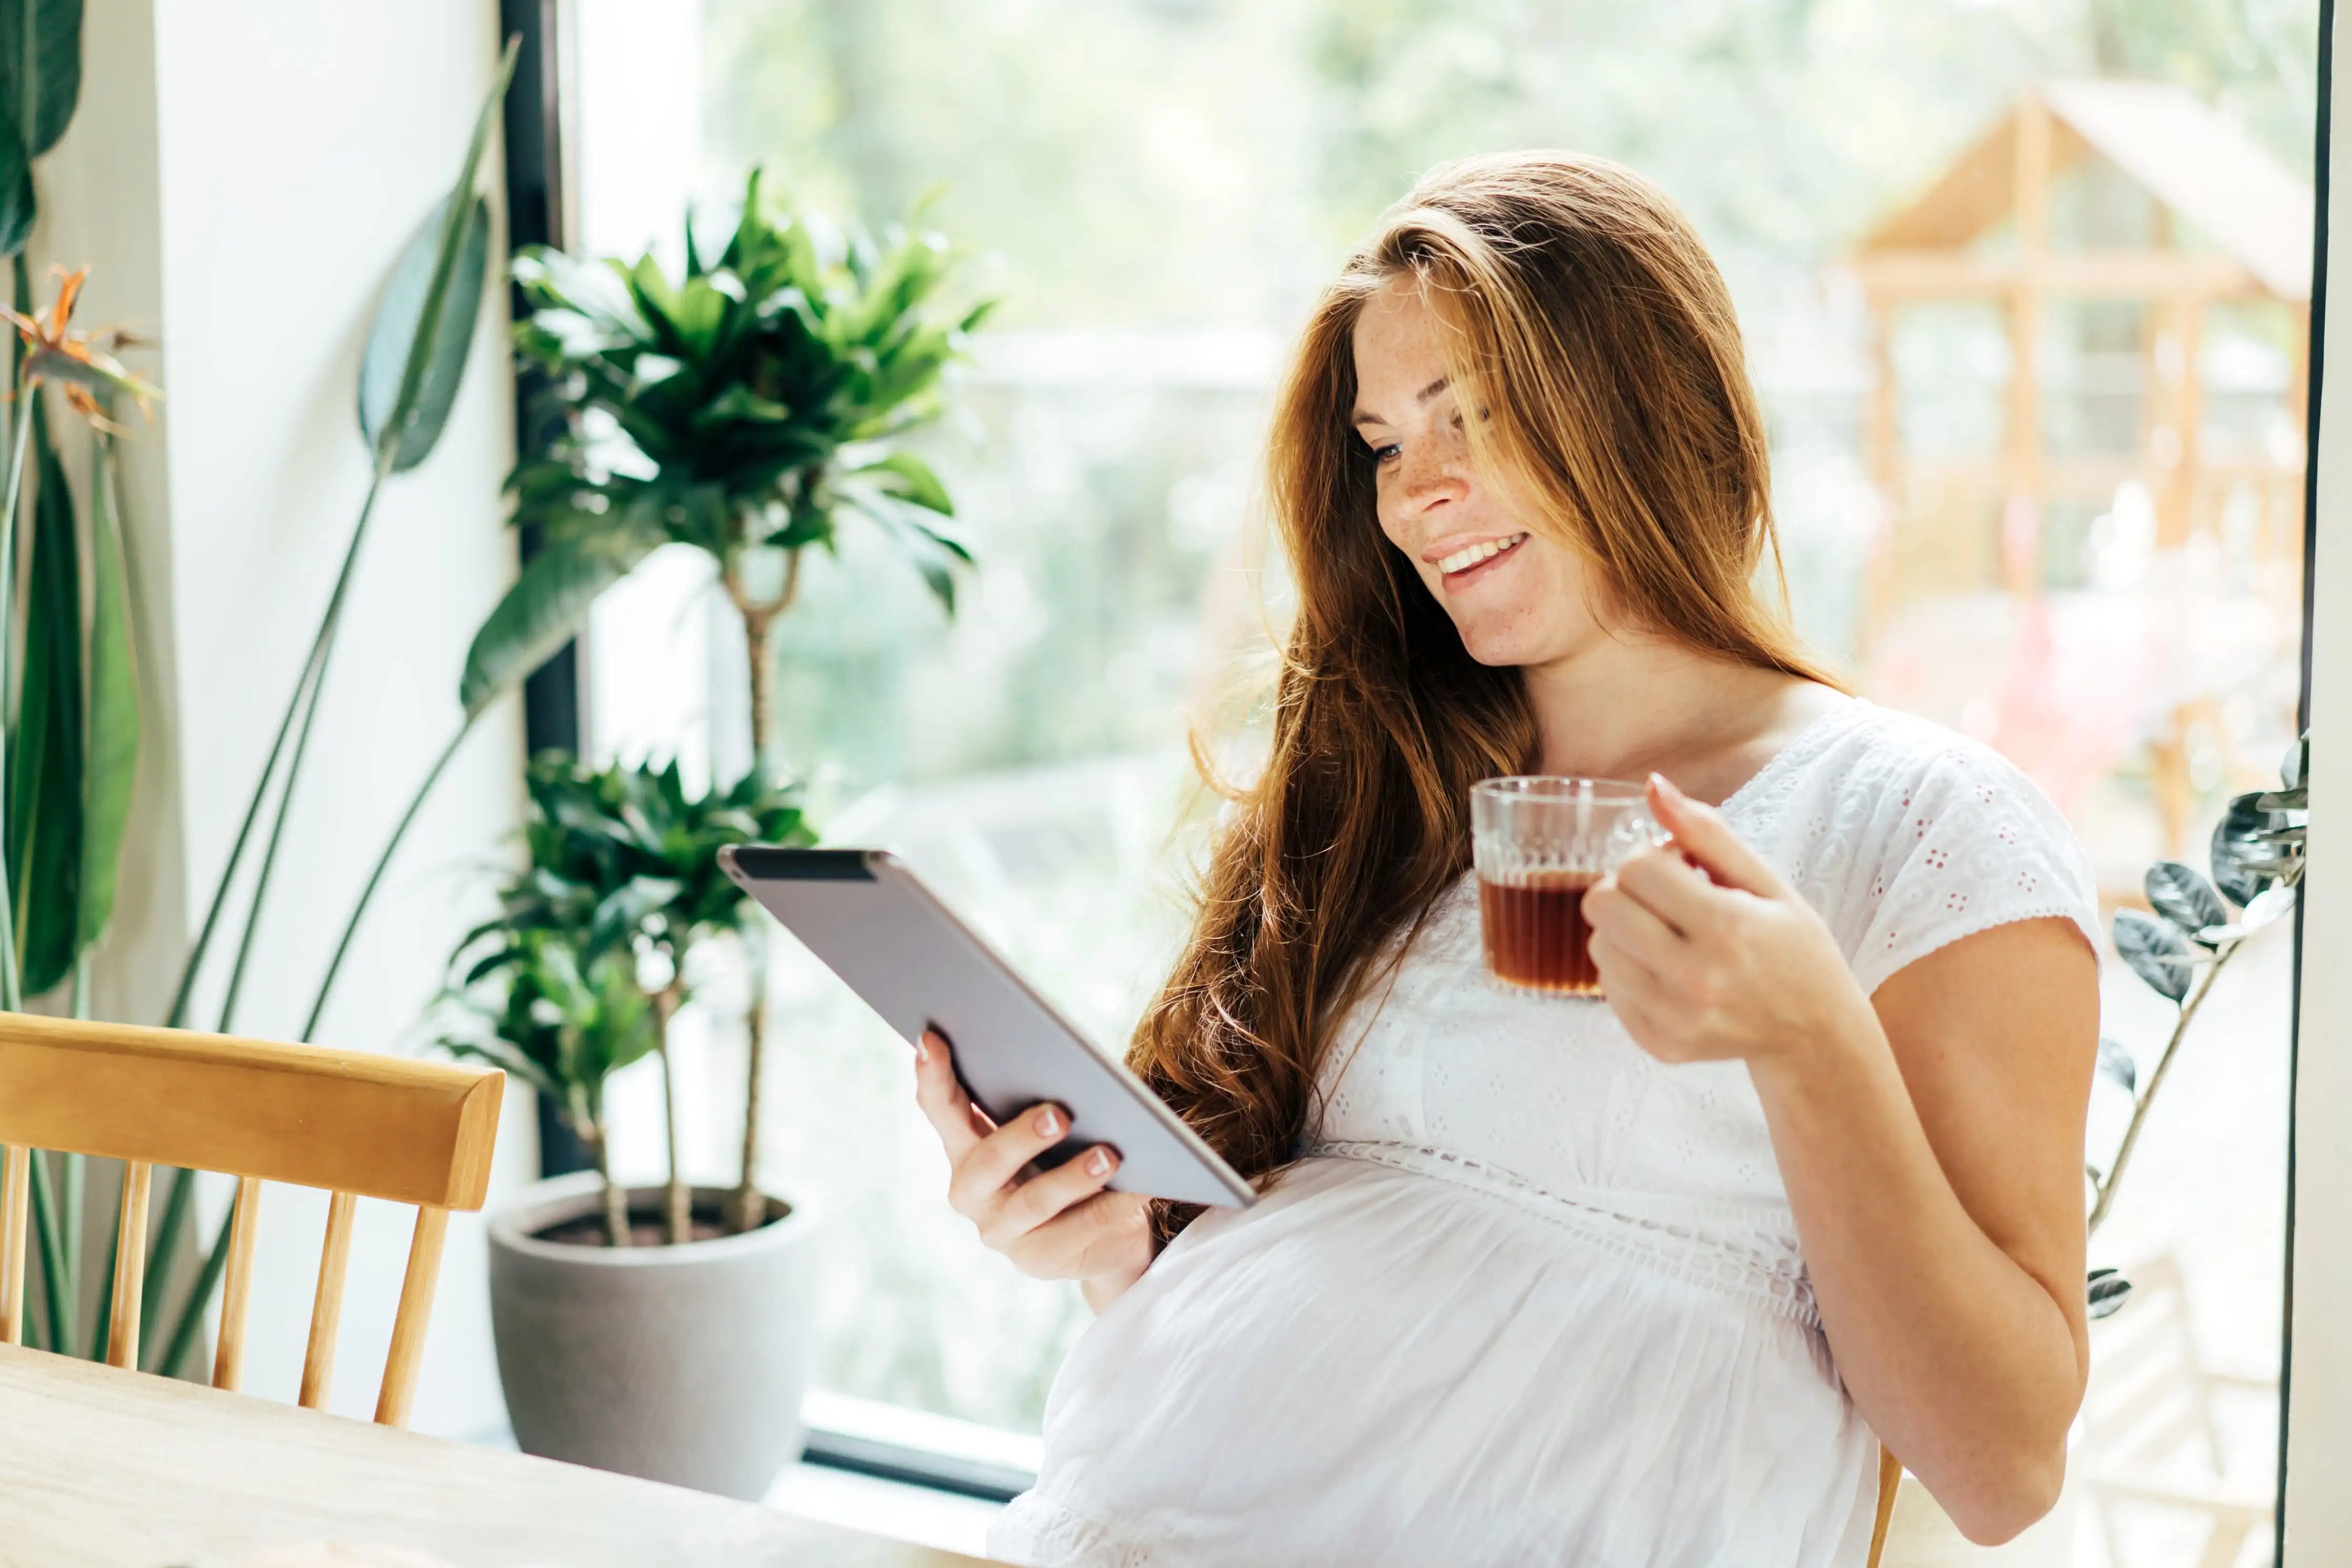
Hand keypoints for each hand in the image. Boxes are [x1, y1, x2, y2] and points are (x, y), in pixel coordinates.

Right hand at [912, 1027, 1153, 1305]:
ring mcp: (1002, 1231)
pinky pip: (1077, 1233)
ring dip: (1073, 1177)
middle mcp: (972, 1191)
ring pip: (1034, 1202)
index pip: (940, 1106)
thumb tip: (1068, 1069)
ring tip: (1110, 1156)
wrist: (1102, 1230)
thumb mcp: (1050, 1127)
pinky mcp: (1039, 1261)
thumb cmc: (1069, 1156)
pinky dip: (1112, 1206)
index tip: (932, 1036)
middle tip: (1058, 1115)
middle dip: (1021, 1137)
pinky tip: (1141, 1187)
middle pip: (987, 1162)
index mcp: (965, 1146)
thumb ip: (1040, 1100)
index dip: (932, 1073)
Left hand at [1582, 773, 1874, 1068]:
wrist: (1814, 1034)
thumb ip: (1707, 832)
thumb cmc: (1793, 949)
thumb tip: (1653, 786)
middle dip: (1628, 890)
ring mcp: (1673, 1017)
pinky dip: (1630, 970)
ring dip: (1625, 930)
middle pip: (1602, 905)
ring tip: (1671, 936)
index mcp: (1726, 928)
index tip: (1683, 869)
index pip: (1636, 867)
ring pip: (1598, 945)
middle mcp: (1694, 978)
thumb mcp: (1766, 882)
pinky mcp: (1658, 1043)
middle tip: (1667, 898)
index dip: (1653, 857)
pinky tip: (1669, 970)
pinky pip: (1608, 986)